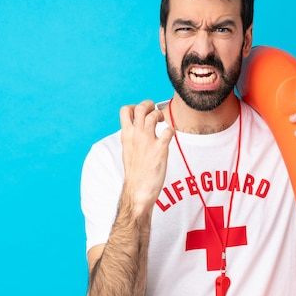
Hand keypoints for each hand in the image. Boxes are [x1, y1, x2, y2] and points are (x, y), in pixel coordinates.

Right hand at [120, 100, 174, 214]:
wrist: (138, 191)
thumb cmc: (135, 173)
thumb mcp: (127, 151)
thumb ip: (132, 138)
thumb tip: (136, 129)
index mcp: (126, 136)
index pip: (125, 110)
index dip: (134, 106)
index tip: (142, 112)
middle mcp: (136, 136)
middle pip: (140, 107)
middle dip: (149, 105)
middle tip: (154, 112)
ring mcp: (148, 142)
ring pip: (154, 115)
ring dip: (160, 115)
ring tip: (162, 123)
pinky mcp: (160, 150)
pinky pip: (168, 131)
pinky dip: (171, 130)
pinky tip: (170, 137)